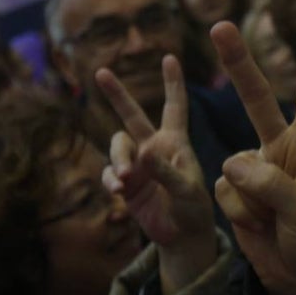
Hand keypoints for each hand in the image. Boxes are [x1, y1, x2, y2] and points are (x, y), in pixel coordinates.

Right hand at [97, 56, 216, 294]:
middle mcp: (153, 147)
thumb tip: (145, 157)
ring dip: (118, 160)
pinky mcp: (125, 184)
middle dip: (117, 94)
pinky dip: (111, 180)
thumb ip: (167, 173)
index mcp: (176, 142)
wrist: (181, 237)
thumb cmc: (193, 210)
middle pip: (132, 115)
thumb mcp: (187, 191)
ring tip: (125, 180)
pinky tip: (119, 191)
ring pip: (117, 147)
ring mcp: (137, 164)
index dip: (172, 83)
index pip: (175, 106)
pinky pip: (109, 174)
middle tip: (101, 72)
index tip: (170, 57)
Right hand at [210, 12, 295, 294]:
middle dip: (238, 63)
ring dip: (251, 197)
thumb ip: (272, 184)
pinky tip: (258, 227)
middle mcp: (282, 149)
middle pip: (257, 99)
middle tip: (219, 25)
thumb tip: (230, 162)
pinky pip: (222, 189)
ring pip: (234, 163)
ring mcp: (255, 169)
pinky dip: (239, 211)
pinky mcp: (233, 190)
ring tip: (275, 223)